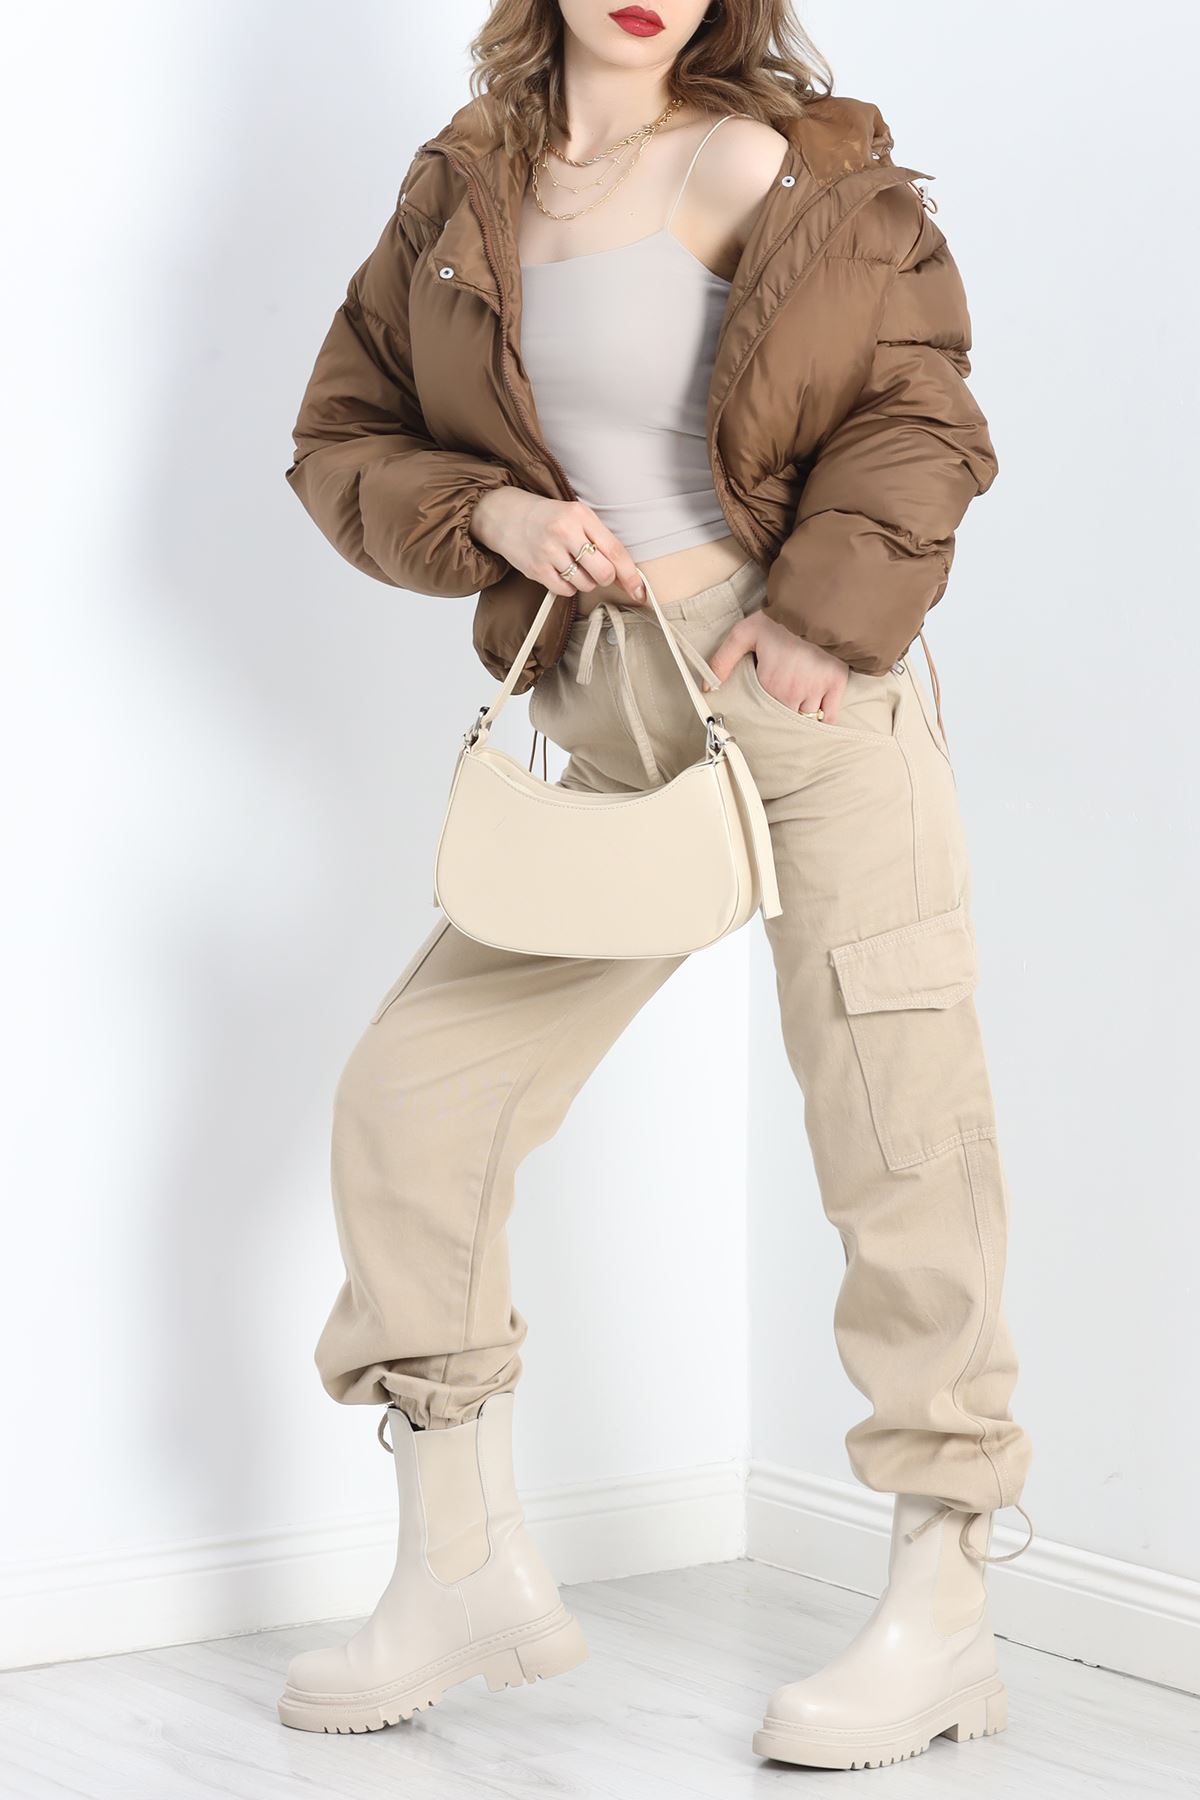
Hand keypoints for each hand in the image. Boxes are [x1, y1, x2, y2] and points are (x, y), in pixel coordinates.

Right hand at [468, 489, 644, 602]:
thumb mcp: (576, 516)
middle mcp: (565, 532)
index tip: (639, 590)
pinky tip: (559, 571)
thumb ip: (600, 540)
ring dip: (585, 581)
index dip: (631, 574)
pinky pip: (565, 590)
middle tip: (595, 569)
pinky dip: (567, 586)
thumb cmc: (547, 517)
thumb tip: (626, 574)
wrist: (505, 515)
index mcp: (581, 515)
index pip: (615, 550)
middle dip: (604, 577)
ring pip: (585, 584)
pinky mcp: (536, 569)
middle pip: (603, 573)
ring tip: (571, 564)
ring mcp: (549, 551)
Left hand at [706, 609, 850, 722]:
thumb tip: (706, 688)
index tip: (762, 702)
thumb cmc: (780, 618)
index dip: (762, 708)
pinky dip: (824, 719)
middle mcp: (792, 693)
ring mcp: (816, 690)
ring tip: (798, 704)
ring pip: (806, 718)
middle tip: (780, 702)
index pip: (763, 712)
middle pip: (784, 718)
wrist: (816, 602)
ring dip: (802, 715)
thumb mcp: (744, 633)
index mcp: (768, 683)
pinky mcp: (836, 684)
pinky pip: (829, 717)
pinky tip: (818, 713)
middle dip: (781, 713)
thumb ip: (722, 660)